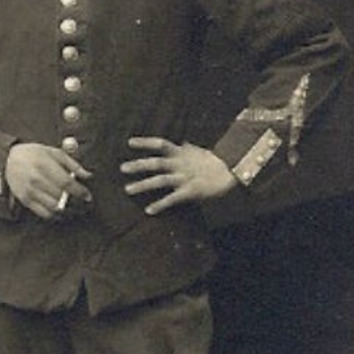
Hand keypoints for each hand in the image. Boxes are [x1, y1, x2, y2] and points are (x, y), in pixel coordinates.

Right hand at [5, 143, 92, 220]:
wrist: (8, 161)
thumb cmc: (34, 155)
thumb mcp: (53, 152)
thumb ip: (72, 163)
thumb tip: (88, 175)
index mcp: (44, 164)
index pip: (66, 182)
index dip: (79, 191)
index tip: (87, 196)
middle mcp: (36, 179)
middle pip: (61, 196)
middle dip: (74, 200)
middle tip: (81, 201)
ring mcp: (30, 191)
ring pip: (54, 207)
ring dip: (65, 208)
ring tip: (71, 205)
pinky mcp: (26, 200)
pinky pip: (44, 213)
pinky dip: (55, 214)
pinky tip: (60, 209)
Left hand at [121, 137, 236, 214]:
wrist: (231, 171)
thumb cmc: (214, 163)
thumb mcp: (198, 153)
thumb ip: (187, 149)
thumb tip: (181, 143)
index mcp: (181, 153)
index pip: (160, 144)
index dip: (145, 142)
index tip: (129, 142)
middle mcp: (179, 164)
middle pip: (155, 163)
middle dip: (138, 165)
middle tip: (122, 169)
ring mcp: (183, 178)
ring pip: (160, 180)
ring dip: (142, 185)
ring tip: (127, 190)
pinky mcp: (189, 191)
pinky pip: (172, 199)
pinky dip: (160, 205)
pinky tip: (149, 210)